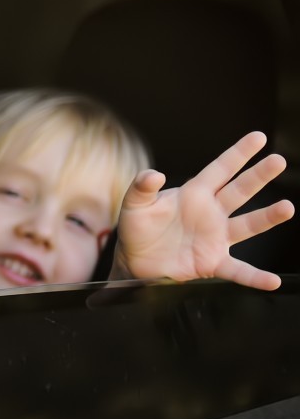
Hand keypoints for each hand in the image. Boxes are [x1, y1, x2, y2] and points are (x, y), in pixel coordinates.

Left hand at [112, 131, 292, 289]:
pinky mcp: (213, 262)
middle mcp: (212, 212)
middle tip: (279, 161)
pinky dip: (254, 277)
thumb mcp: (134, 205)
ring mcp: (216, 237)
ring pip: (248, 225)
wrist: (134, 260)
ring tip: (287, 208)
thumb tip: (152, 175)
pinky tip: (272, 281)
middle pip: (240, 191)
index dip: (238, 153)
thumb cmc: (138, 227)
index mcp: (195, 194)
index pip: (220, 169)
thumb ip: (141, 188)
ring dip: (267, 218)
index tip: (258, 137)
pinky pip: (238, 270)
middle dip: (259, 176)